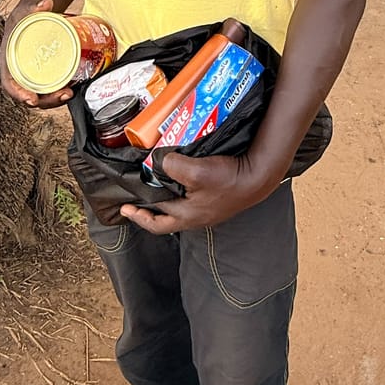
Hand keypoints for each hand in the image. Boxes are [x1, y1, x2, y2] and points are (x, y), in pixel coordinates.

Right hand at [0, 0, 74, 108]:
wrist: (28, 20)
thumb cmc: (22, 19)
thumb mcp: (24, 12)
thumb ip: (34, 7)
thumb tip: (47, 2)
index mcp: (8, 62)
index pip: (9, 84)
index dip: (19, 94)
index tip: (31, 100)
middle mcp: (18, 73)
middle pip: (28, 94)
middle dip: (45, 100)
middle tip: (63, 94)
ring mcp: (30, 77)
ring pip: (40, 95)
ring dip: (54, 99)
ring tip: (69, 93)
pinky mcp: (41, 77)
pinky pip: (47, 90)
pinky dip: (58, 93)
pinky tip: (71, 90)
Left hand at [120, 152, 273, 233]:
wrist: (258, 177)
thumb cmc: (229, 180)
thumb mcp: (195, 171)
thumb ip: (172, 166)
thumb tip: (158, 162)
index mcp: (187, 215)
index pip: (156, 222)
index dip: (138, 216)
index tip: (125, 208)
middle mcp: (196, 216)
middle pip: (165, 217)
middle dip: (149, 208)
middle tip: (136, 200)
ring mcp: (207, 208)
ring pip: (178, 206)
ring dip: (165, 197)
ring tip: (156, 185)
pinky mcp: (216, 197)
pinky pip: (191, 196)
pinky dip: (181, 188)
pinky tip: (182, 176)